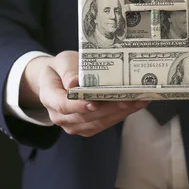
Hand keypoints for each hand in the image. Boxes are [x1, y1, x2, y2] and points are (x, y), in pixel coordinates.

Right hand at [20, 51, 149, 136]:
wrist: (59, 79)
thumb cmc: (61, 68)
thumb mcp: (62, 62)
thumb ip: (67, 71)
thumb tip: (73, 83)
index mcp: (49, 97)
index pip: (63, 105)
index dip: (79, 106)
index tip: (95, 102)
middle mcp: (60, 116)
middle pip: (86, 116)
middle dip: (110, 108)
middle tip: (130, 99)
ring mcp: (74, 124)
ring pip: (98, 122)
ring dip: (120, 113)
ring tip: (139, 101)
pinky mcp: (87, 127)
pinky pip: (104, 123)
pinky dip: (121, 114)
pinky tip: (136, 105)